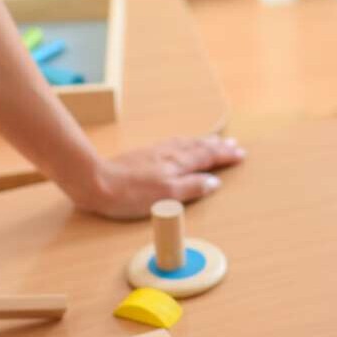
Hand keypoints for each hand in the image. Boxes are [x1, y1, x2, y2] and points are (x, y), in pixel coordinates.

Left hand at [72, 135, 244, 219]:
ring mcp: (156, 153)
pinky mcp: (144, 155)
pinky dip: (185, 142)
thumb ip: (191, 188)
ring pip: (187, 144)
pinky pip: (173, 143)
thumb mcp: (166, 196)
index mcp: (177, 165)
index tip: (240, 154)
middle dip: (218, 147)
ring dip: (204, 142)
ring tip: (215, 140)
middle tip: (235, 145)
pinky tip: (182, 143)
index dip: (224, 156)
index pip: (207, 158)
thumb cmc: (129, 194)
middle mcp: (169, 155)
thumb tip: (214, 182)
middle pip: (199, 148)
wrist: (96, 181)